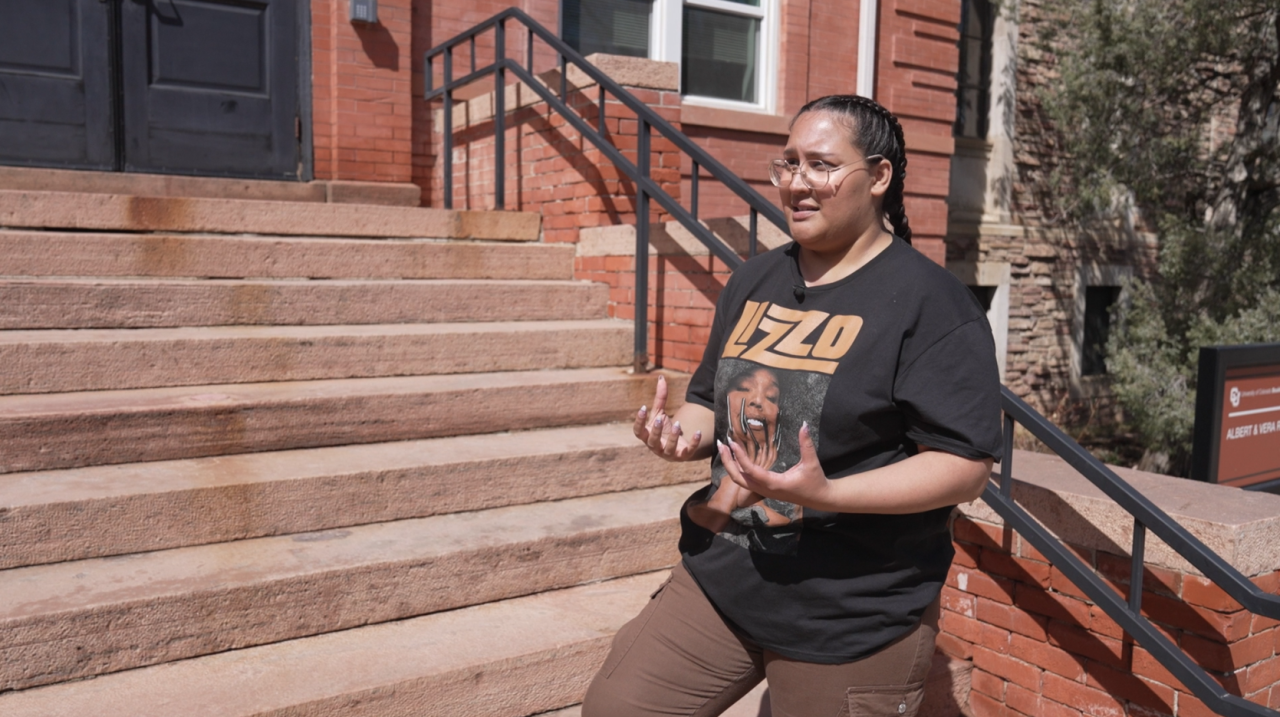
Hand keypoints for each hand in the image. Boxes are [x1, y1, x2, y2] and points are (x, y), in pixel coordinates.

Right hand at [634, 375, 703, 461]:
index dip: (639, 421)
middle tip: (659, 419)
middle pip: (652, 441)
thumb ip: (660, 398)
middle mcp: (655, 446)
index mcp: (646, 436)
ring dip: (672, 437)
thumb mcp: (660, 413)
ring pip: (669, 448)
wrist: (676, 445)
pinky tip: (698, 432)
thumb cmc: (663, 428)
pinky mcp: (682, 456)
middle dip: (656, 431)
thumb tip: (661, 378)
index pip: (638, 431)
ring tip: (677, 424)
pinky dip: (693, 443)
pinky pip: (687, 452)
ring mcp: (668, 453)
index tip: (643, 408)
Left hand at [719, 422, 834, 510]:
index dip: (740, 457)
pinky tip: (736, 457)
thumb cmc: (815, 481)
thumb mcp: (812, 462)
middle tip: (721, 444)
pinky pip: (746, 481)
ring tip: (725, 449)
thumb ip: (807, 444)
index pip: (750, 470)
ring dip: (731, 465)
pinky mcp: (766, 490)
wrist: (819, 499)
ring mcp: (764, 491)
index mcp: (774, 483)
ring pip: (741, 481)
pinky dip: (738, 469)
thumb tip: (804, 425)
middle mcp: (766, 489)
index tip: (732, 443)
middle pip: (738, 478)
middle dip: (728, 461)